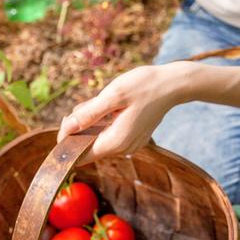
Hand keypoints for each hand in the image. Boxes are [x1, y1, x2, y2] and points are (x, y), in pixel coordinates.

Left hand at [58, 63, 192, 163]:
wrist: (173, 84)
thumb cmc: (144, 86)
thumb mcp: (113, 95)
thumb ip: (89, 114)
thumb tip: (67, 128)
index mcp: (117, 141)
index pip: (81, 155)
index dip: (68, 142)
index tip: (66, 121)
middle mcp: (123, 149)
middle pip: (89, 147)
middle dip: (80, 128)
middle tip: (85, 105)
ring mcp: (130, 145)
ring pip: (98, 139)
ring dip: (91, 123)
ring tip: (98, 102)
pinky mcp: (133, 138)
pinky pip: (109, 134)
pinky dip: (103, 122)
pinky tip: (108, 106)